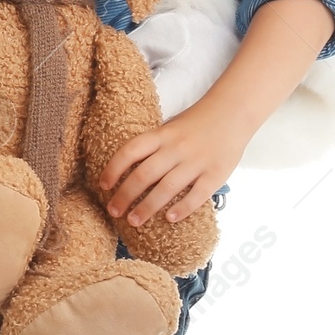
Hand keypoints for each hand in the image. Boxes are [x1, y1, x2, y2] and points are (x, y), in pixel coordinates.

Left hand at [96, 106, 246, 226]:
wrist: (232, 114)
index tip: (103, 186)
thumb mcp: (169, 127)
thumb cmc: (195, 124)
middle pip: (144, 174)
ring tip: (134, 221)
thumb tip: (125, 170)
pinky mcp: (216, 174)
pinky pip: (197, 195)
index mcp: (161, 135)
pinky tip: (169, 219)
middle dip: (125, 195)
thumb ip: (152, 146)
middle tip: (114, 211)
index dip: (113, 169)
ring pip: (167, 188)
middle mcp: (176, 148)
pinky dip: (182, 208)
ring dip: (147, 207)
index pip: (130, 151)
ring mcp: (196, 162)